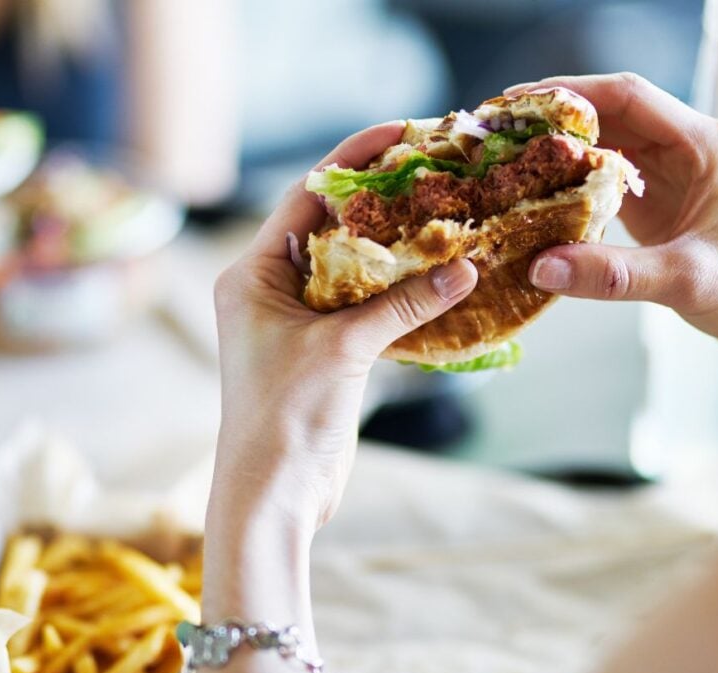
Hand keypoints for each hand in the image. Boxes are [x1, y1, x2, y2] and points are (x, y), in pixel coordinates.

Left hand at [210, 122, 477, 535]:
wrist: (274, 495)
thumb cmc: (286, 417)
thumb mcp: (343, 350)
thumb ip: (402, 304)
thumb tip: (465, 267)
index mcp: (253, 274)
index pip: (306, 196)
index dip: (354, 161)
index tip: (401, 133)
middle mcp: (270, 289)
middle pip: (332, 226)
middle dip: (382, 202)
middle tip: (436, 172)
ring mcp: (297, 321)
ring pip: (353, 268)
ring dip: (396, 249)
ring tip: (447, 217)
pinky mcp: (324, 351)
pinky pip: (365, 306)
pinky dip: (399, 293)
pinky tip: (439, 278)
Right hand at [507, 73, 717, 362]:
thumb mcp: (686, 281)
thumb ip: (613, 275)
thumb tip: (541, 267)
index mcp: (705, 144)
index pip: (630, 96)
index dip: (572, 93)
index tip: (521, 101)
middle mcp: (688, 149)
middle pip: (611, 114)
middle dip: (555, 119)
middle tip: (499, 129)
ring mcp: (673, 175)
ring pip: (606, 146)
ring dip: (559, 150)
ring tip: (506, 156)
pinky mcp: (660, 204)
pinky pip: (607, 181)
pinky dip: (570, 184)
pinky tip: (534, 194)